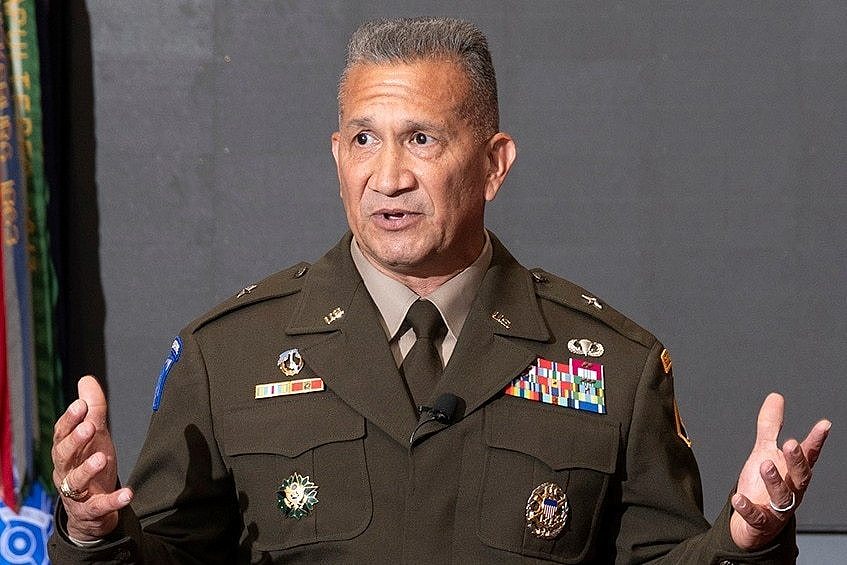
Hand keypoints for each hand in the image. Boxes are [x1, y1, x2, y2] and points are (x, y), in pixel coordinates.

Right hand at [51, 376, 133, 540]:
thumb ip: (93, 409)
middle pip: (63, 455)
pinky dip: (114, 500)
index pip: (62, 433)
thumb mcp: (94, 436)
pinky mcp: (92, 510)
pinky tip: (128, 493)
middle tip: (90, 427)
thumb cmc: (89, 464)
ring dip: (87, 469)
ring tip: (102, 457)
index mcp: (67, 450)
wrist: (91, 510)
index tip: (81, 405)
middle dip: (75, 440)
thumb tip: (86, 380)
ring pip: (75, 481)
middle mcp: (67, 470)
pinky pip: (100, 506)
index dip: (70, 420)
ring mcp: (77, 493)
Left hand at [730, 392, 830, 549]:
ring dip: (775, 481)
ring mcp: (777, 508)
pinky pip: (756, 517)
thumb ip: (770, 426)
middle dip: (797, 461)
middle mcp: (791, 490)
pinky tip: (738, 499)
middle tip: (790, 444)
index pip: (808, 455)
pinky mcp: (760, 522)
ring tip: (765, 464)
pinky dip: (748, 508)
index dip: (816, 441)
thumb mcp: (765, 451)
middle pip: (800, 476)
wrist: (753, 522)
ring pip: (782, 496)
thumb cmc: (763, 484)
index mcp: (793, 472)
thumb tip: (776, 397)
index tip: (824, 425)